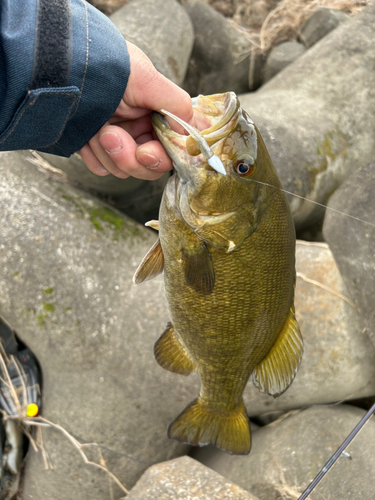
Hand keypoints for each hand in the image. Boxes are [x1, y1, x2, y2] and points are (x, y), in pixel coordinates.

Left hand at [79, 41, 193, 179]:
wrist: (61, 69)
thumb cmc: (107, 67)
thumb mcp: (146, 78)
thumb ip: (176, 104)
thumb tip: (196, 131)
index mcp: (160, 116)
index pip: (174, 150)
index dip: (162, 156)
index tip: (146, 152)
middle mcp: (143, 131)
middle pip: (150, 167)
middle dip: (130, 156)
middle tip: (111, 136)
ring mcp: (121, 143)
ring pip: (125, 171)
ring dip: (109, 151)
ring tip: (97, 127)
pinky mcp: (98, 151)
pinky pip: (103, 169)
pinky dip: (94, 155)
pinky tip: (87, 136)